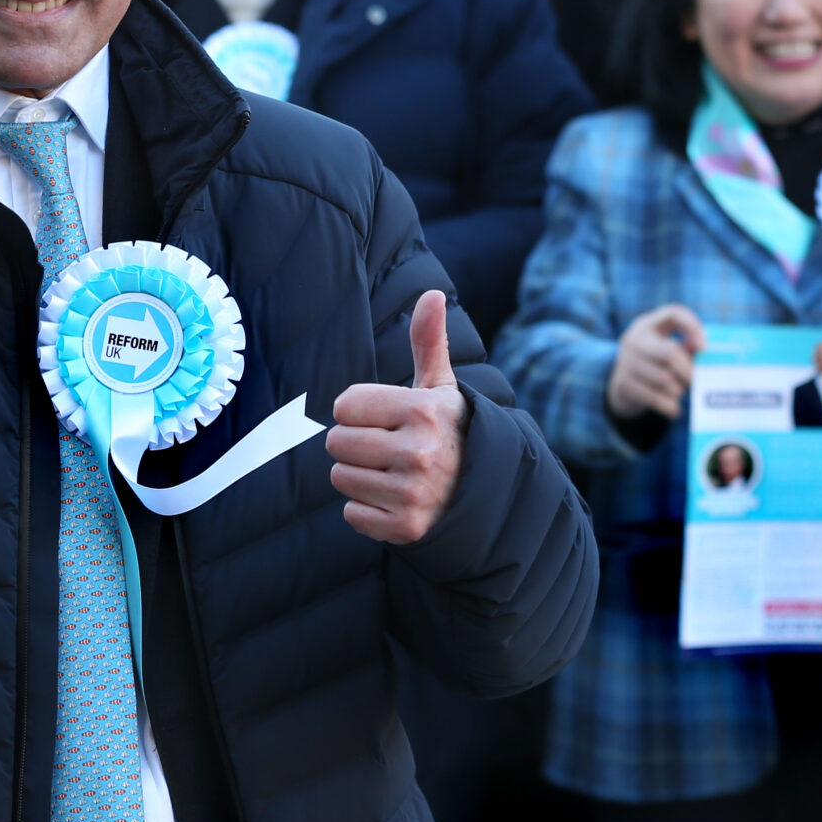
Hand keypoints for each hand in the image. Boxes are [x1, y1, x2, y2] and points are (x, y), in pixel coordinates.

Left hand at [326, 290, 470, 545]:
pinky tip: (394, 500)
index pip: (344, 405)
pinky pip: (352, 513)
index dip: (359, 411)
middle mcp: (420, 452)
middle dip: (355, 444)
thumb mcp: (441, 388)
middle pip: (336, 442)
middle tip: (386, 448)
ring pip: (340, 477)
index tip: (385, 419)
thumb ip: (428, 341)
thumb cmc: (450, 433)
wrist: (484, 495)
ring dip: (358, 476)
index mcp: (423, 411)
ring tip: (391, 474)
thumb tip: (433, 294)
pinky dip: (367, 510)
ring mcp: (413, 494)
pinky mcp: (406, 528)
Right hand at [605, 304, 705, 422]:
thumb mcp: (666, 348)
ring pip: (666, 380)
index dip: (692, 326)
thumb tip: (704, 353)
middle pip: (671, 354)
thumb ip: (686, 347)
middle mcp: (634, 339)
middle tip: (695, 381)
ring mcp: (626, 361)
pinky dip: (670, 406)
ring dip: (679, 390)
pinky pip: (655, 398)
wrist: (622, 385)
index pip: (673, 313)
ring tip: (679, 392)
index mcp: (648, 324)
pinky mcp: (623, 383)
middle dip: (689, 371)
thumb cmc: (655, 363)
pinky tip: (674, 409)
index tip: (704, 348)